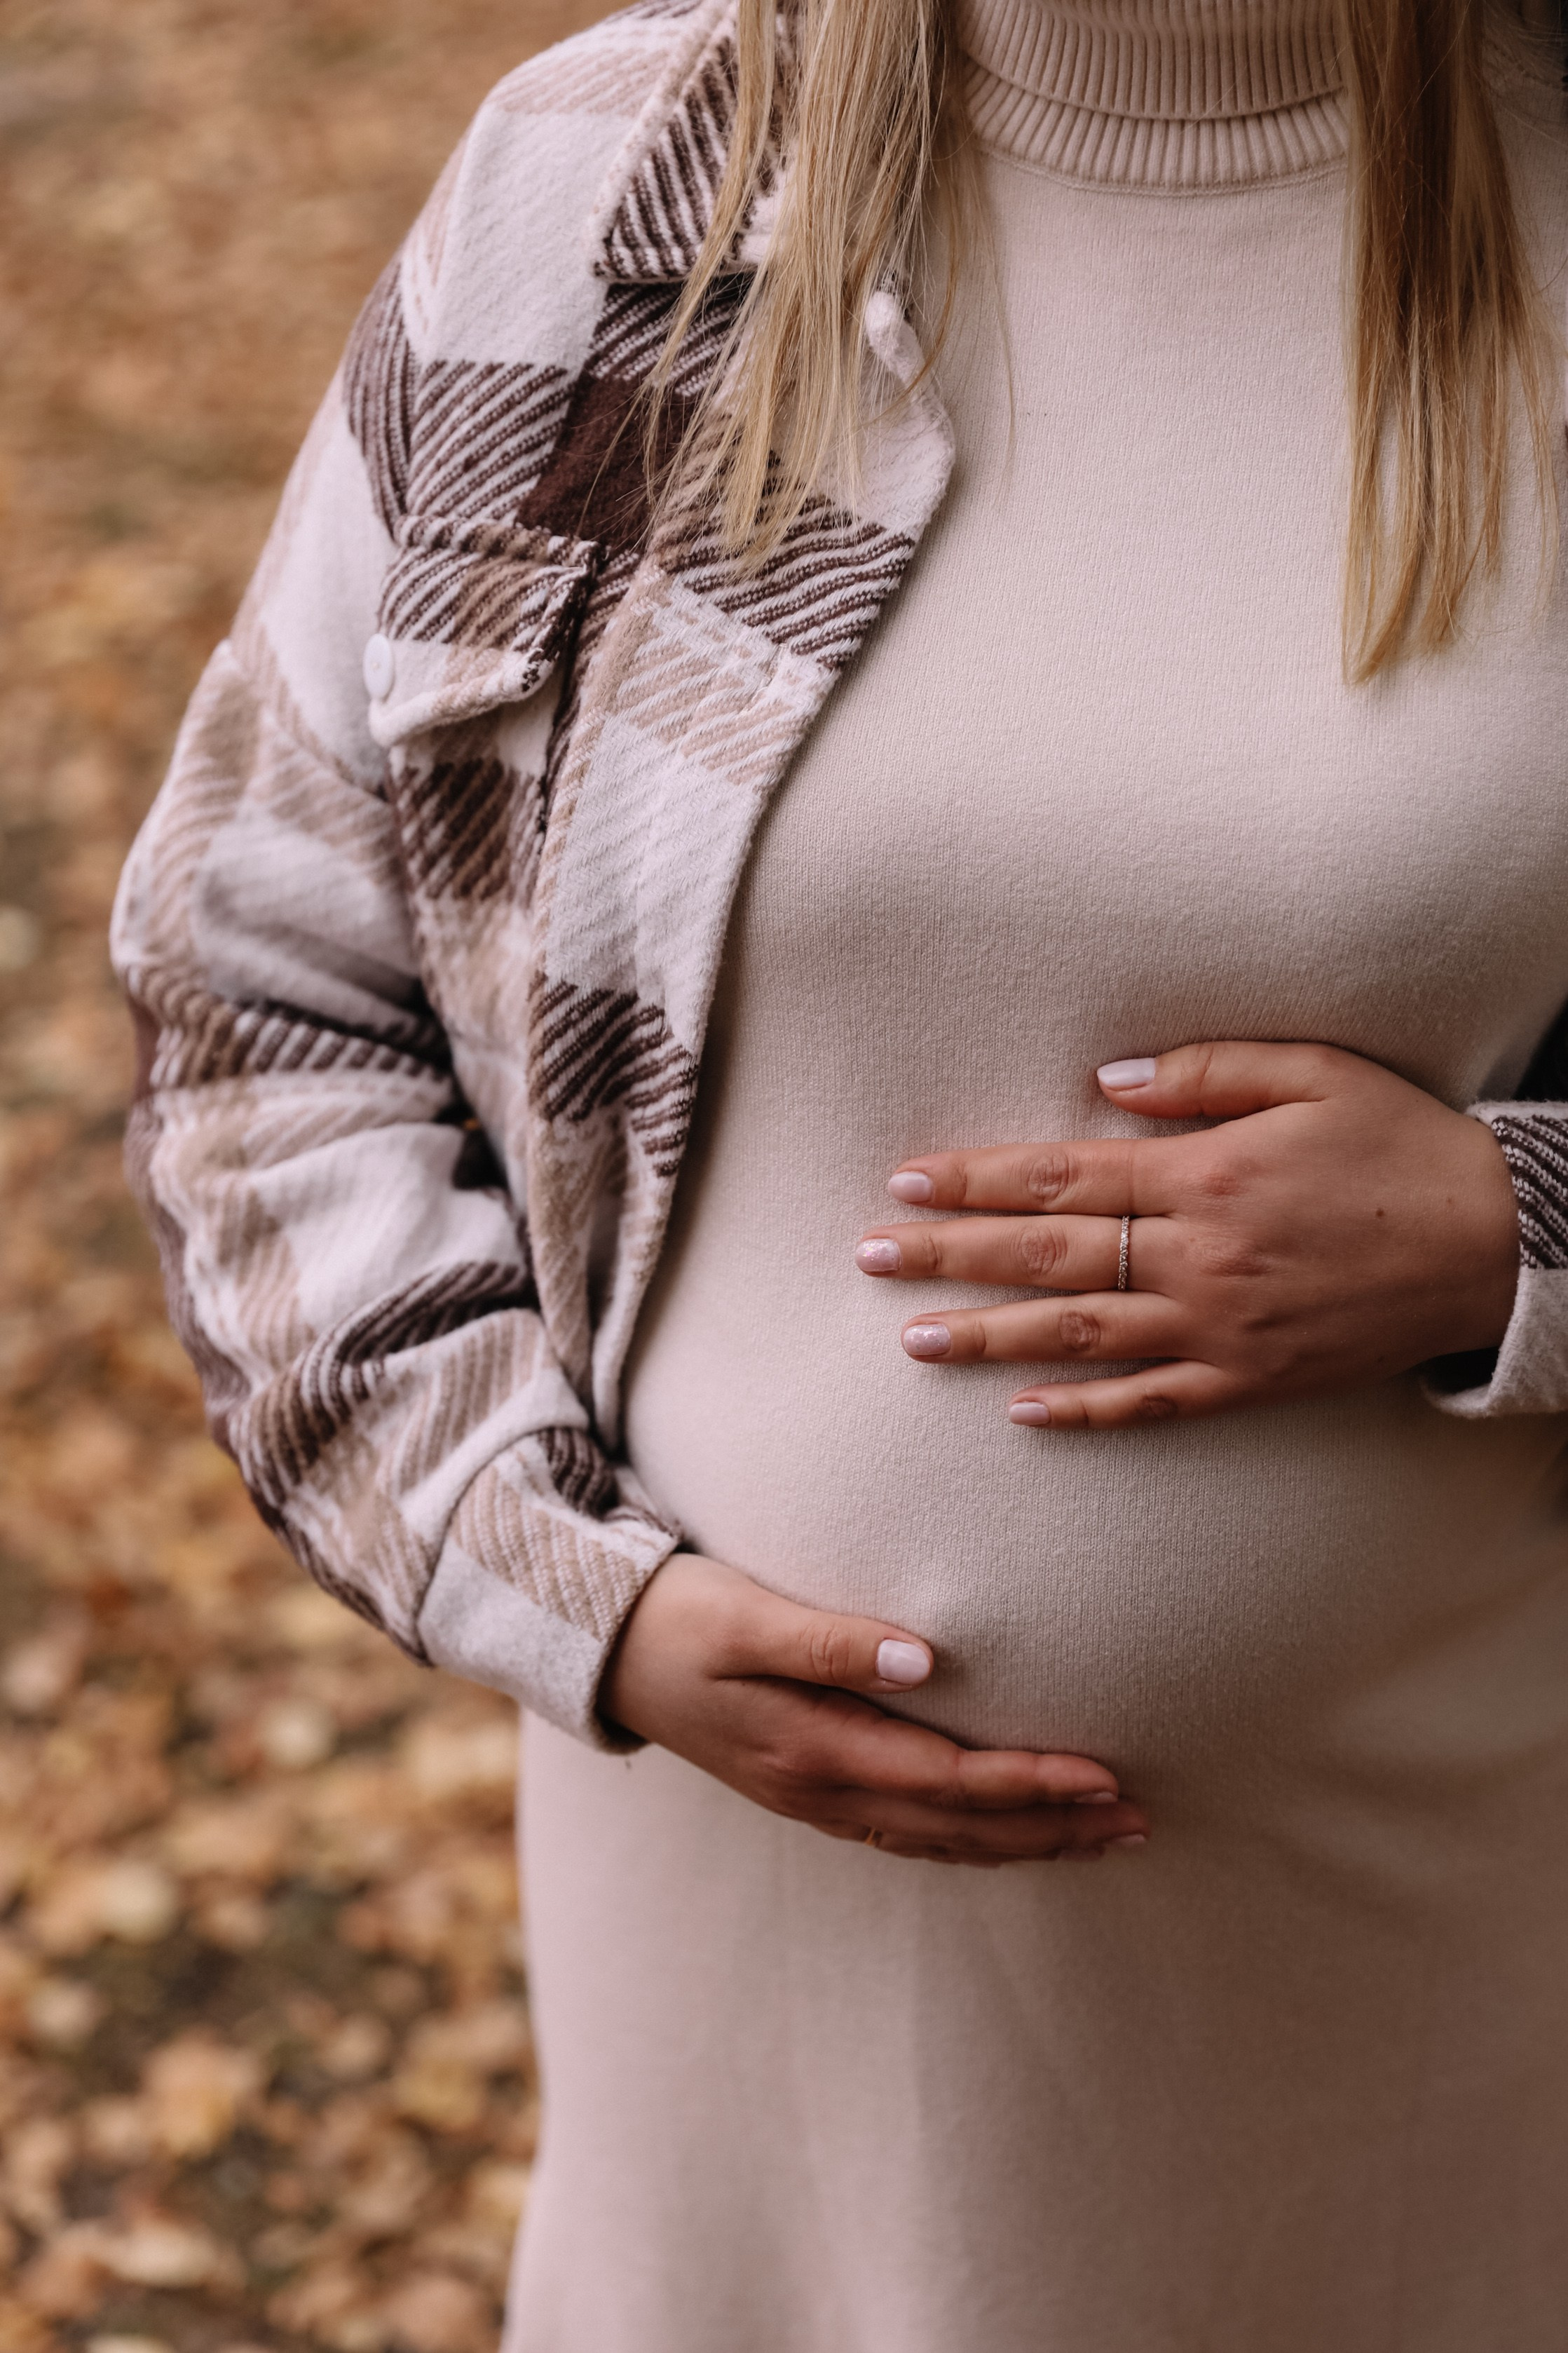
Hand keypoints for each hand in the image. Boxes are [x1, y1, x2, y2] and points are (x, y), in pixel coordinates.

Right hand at [601, 1553, 1148, 1864]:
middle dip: (1051, 1829)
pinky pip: (907, 1833)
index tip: (1106, 1777)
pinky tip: (1006, 1833)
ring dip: (1023, 1842)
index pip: (947, 1780)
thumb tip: (924, 1659)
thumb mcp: (744, 1616)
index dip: (1029, 1783)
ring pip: (938, 1840)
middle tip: (1138, 1823)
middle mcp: (820, 1790)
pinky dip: (969, 1840)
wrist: (600, 1649)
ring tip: (1102, 1837)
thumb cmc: (678, 1615)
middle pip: (957, 1828)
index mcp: (812, 1749)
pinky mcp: (806, 1788)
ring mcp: (812, 1799)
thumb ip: (830, 1640)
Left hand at [856, 1040, 1520, 1429]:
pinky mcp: (1251, 1381)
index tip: (906, 1184)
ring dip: (989, 1337)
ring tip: (914, 1337)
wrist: (1498, 1246)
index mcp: (1204, 1175)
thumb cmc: (1403, 1147)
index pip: (1059, 1177)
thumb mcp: (1315, 1074)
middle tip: (869, 1259)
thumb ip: (1207, 1071)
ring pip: (1080, 1335)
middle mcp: (1199, 1256)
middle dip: (950, 1256)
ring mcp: (1221, 1329)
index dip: (975, 1182)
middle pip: (1047, 1256)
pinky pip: (1151, 1402)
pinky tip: (1022, 1410)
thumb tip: (1111, 1077)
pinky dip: (1085, 1410)